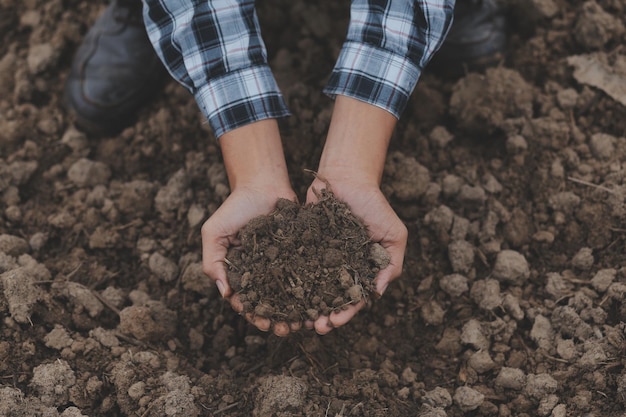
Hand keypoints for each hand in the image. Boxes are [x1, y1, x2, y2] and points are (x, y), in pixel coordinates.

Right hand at [201, 119, 298, 336]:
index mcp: (241, 273)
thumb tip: (224, 292)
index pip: (247, 301)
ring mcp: (283, 264)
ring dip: (298, 311)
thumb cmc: (235, 207)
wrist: (262, 184)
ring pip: (292, 294)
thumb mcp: (214, 232)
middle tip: (288, 329)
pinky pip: (309, 275)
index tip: (263, 323)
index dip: (254, 315)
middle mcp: (263, 273)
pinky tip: (321, 301)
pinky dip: (314, 289)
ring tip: (307, 322)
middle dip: (278, 319)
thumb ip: (213, 260)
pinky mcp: (302, 254)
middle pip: (271, 303)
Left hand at [303, 95, 406, 334]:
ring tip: (297, 318)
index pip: (352, 299)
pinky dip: (287, 280)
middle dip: (322, 315)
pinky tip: (279, 293)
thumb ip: (391, 264)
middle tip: (315, 327)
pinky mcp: (301, 245)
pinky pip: (293, 266)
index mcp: (359, 270)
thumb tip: (377, 294)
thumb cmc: (375, 205)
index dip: (345, 313)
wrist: (348, 177)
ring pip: (309, 287)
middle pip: (329, 299)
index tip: (334, 322)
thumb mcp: (394, 235)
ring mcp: (319, 257)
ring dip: (304, 305)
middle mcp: (338, 267)